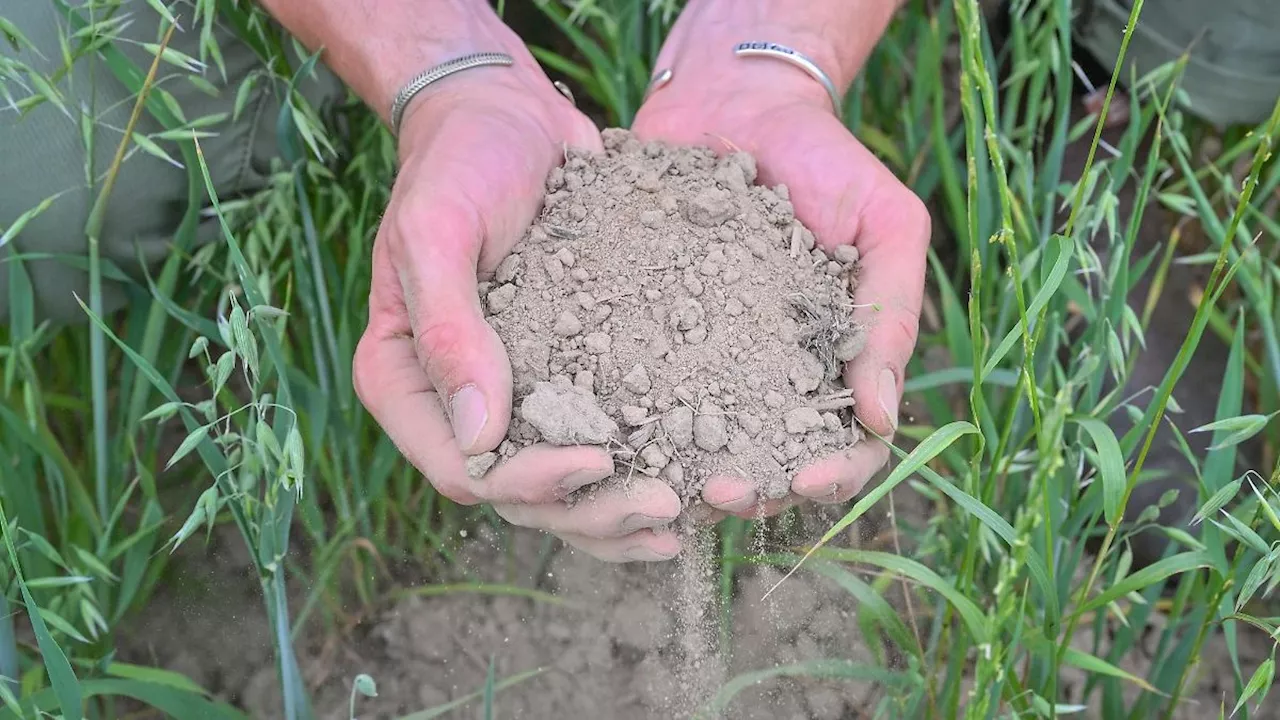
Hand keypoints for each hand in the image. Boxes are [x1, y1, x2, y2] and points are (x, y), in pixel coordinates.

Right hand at [353, 61, 680, 561]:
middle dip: (591, 514)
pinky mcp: (568, 379)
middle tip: (666, 507)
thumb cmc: (460, 161)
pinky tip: (695, 482)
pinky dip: (642, 469)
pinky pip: (600, 442)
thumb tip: (478, 435)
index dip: (530, 483)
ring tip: (688, 516)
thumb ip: (447, 327)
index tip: (600, 459)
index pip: (464, 470)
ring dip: (621, 516)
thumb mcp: (437, 230)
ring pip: (564, 491)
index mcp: (407, 383)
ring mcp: (515, 398)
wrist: (510, 117)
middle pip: (521, 499)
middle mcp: (457, 405)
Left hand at [632, 29, 929, 518]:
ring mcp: (703, 358)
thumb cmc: (826, 161)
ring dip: (684, 472)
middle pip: (767, 462)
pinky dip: (625, 420)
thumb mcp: (887, 223)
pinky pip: (633, 385)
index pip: (845, 444)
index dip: (831, 474)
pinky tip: (609, 436)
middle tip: (718, 493)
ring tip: (664, 480)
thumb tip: (883, 419)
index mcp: (832, 361)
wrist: (736, 102)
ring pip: (697, 442)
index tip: (804, 477)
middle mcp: (766, 374)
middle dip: (750, 489)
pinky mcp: (644, 330)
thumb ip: (891, 313)